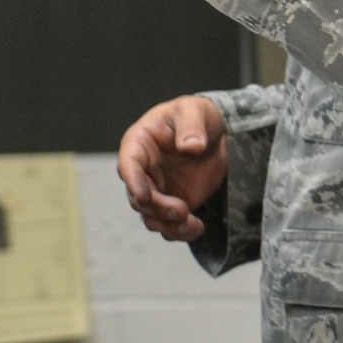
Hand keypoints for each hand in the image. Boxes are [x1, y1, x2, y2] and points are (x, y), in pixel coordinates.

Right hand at [116, 95, 226, 242]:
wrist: (214, 135)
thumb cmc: (196, 116)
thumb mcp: (195, 111)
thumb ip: (191, 126)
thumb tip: (191, 146)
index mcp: (139, 144)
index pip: (128, 164)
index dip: (133, 182)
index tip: (144, 197)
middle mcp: (142, 170)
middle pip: (138, 197)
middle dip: (158, 208)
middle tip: (182, 211)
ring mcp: (156, 190)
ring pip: (151, 216)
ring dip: (168, 225)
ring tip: (193, 225)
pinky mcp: (172, 204)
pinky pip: (168, 224)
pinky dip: (180, 231)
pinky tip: (197, 228)